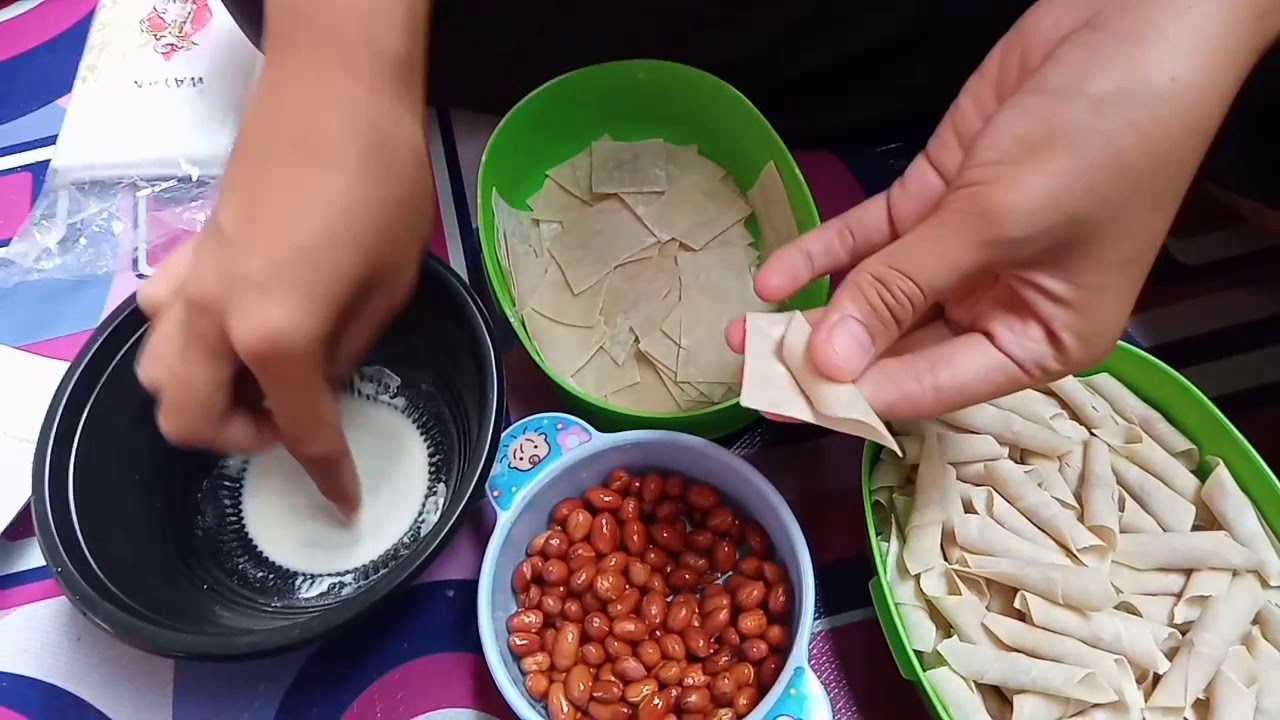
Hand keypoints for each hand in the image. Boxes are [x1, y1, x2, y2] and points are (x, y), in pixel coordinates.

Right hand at [136, 69, 433, 517]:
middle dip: (241, 443)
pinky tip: (234, 331)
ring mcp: (191, 285)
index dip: (327, 475)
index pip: (299, 432)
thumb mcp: (389, 288)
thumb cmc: (381, 190)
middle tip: (293, 426)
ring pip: (158, 374)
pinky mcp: (189, 252)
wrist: (336, 95)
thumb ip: (348, 352)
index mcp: (276, 338)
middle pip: (191, 422)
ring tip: (265, 384)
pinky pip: (162, 318)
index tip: (346, 504)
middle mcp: (215, 322)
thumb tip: (326, 383)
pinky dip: (186, 345)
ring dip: (204, 399)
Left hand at [730, 0, 1278, 420]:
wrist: (1137, 25)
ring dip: (812, 307)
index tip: (784, 406)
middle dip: (822, 354)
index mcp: (1040, 341)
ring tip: (741, 328)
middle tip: (745, 368)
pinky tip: (775, 274)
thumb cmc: (1102, 138)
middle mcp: (1000, 306)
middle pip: (895, 346)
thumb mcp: (998, 223)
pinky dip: (825, 252)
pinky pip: (872, 238)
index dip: (855, 398)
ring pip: (875, 293)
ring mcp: (963, 251)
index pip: (931, 387)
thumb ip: (906, 289)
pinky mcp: (938, 199)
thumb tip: (831, 362)